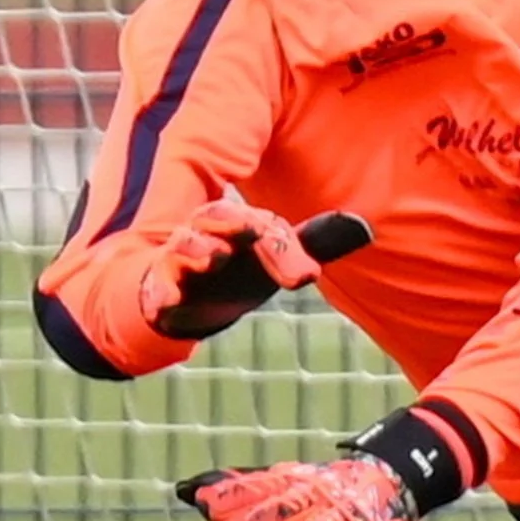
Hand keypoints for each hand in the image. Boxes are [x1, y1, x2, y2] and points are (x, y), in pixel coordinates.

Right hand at [139, 201, 371, 340]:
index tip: (304, 277)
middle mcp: (210, 235)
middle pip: (218, 216)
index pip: (265, 227)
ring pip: (185, 243)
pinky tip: (166, 304)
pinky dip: (159, 291)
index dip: (283, 250)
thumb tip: (364, 227)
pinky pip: (155, 283)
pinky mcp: (158, 283)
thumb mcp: (278, 261)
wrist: (183, 300)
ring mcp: (181, 257)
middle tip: (252, 229)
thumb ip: (316, 244)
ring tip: (213, 257)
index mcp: (242, 225)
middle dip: (234, 222)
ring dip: (197, 248)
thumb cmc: (237, 271)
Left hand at [176, 455, 416, 520]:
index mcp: (293, 482)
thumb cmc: (320, 490)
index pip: (260, 487)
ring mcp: (344, 516)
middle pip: (286, 507)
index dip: (234, 495)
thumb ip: (238, 489)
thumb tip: (184, 490)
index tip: (205, 504)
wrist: (388, 478)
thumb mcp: (282, 484)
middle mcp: (316, 497)